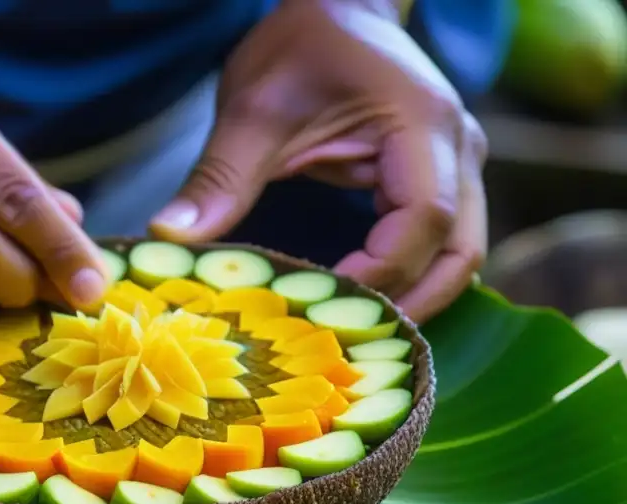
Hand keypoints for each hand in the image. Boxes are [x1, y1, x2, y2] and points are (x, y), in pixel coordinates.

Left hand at [150, 0, 486, 322]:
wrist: (336, 5)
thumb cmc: (299, 47)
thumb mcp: (253, 109)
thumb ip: (220, 175)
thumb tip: (170, 237)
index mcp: (420, 124)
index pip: (423, 218)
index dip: (379, 271)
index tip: (322, 301)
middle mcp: (458, 147)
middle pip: (460, 252)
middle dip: (410, 304)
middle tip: (347, 343)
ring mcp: (459, 162)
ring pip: (460, 254)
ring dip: (416, 297)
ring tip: (355, 331)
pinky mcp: (443, 175)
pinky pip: (442, 243)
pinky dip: (410, 276)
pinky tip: (363, 300)